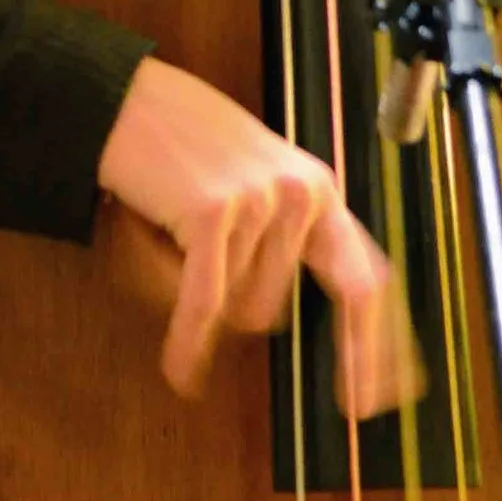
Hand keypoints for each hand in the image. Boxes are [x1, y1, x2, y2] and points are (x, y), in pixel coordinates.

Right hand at [97, 59, 416, 415]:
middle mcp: (301, 196)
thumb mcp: (255, 184)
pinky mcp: (214, 214)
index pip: (366, 284)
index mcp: (319, 191)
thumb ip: (286, 241)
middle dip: (225, 304)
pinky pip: (203, 305)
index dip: (376, 349)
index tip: (374, 399)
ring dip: (191, 289)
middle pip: (273, 310)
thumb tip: (284, 322)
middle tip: (190, 277)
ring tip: (168, 233)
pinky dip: (188, 341)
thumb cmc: (183, 144)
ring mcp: (260, 204)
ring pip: (234, 308)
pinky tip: (180, 370)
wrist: (125, 101)